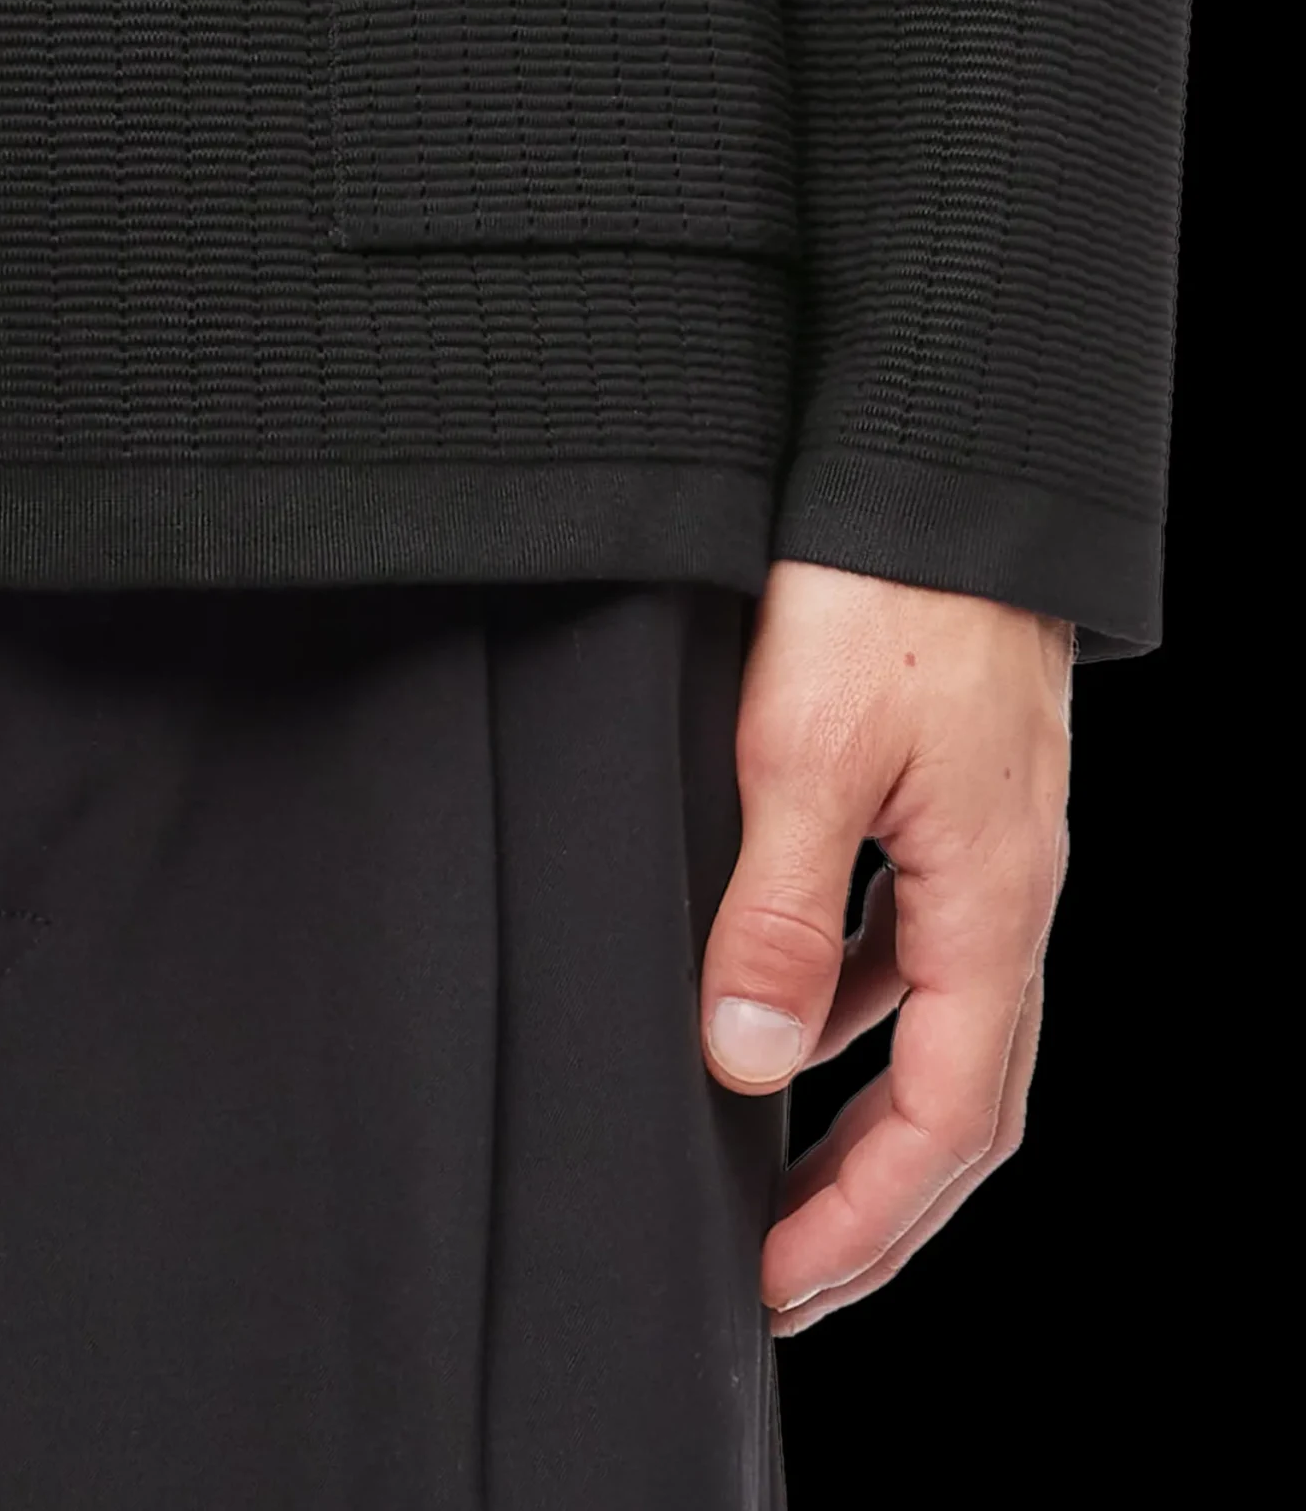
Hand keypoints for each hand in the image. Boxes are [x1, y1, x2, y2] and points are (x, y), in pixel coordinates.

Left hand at [700, 557, 1074, 1337]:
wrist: (945, 467)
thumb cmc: (889, 594)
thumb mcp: (808, 756)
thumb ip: (779, 917)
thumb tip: (746, 1066)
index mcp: (993, 906)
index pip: (949, 1122)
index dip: (866, 1223)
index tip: (777, 1289)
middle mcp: (1009, 893)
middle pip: (964, 1101)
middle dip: (877, 1206)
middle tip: (786, 1278)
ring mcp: (990, 846)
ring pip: (939, 1026)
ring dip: (866, 1115)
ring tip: (775, 1167)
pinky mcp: (958, 798)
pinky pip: (914, 943)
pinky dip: (857, 1005)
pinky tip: (786, 1001)